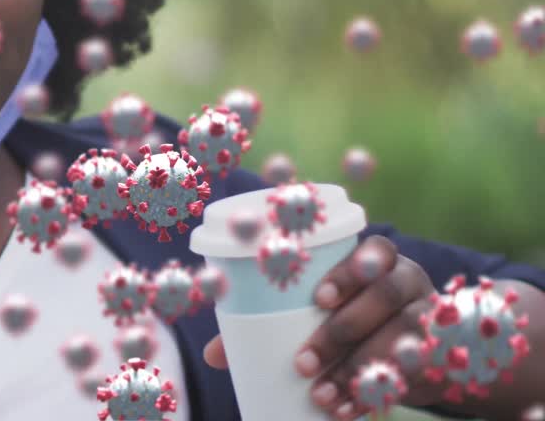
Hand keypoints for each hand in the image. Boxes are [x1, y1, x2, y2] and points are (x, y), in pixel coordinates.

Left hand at [204, 235, 447, 418]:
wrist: (417, 352)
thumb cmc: (349, 318)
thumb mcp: (317, 314)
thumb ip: (270, 324)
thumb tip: (215, 354)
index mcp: (381, 261)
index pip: (376, 250)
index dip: (351, 269)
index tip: (319, 297)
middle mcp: (411, 283)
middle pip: (385, 297)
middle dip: (342, 331)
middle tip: (303, 362)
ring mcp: (431, 320)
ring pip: (401, 340)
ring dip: (356, 369)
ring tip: (319, 395)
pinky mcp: (440, 359)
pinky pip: (412, 376)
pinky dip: (373, 396)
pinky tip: (346, 410)